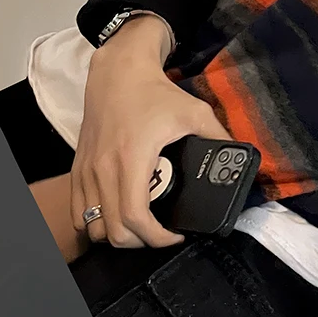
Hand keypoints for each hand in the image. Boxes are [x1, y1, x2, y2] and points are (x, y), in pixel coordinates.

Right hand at [70, 15, 231, 248]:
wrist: (118, 74)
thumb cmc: (156, 93)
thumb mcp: (195, 111)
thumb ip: (218, 136)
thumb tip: (240, 157)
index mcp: (132, 159)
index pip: (135, 218)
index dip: (156, 238)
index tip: (176, 236)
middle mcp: (104, 170)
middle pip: (113, 232)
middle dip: (140, 242)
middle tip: (161, 233)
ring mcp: (87, 171)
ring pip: (92, 227)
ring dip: (116, 235)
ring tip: (140, 227)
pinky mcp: (78, 168)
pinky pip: (77, 212)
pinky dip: (95, 223)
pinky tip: (117, 214)